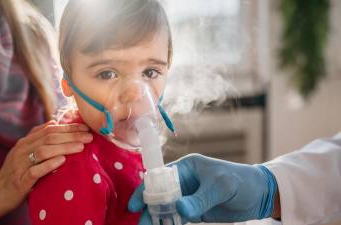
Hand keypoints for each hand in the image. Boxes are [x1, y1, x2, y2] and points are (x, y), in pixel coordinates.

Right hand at [0, 120, 92, 224]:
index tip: (85, 127)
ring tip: (81, 147)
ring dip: (64, 147)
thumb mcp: (25, 153)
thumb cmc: (16, 173)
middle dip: (71, 135)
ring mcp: (20, 165)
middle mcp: (22, 150)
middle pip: (49, 138)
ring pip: (43, 151)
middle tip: (89, 136)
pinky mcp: (20, 180)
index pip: (49, 129)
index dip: (68, 127)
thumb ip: (37, 138)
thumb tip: (54, 122)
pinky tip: (62, 161)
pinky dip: (49, 164)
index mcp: (25, 142)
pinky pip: (35, 170)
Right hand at [128, 154, 277, 223]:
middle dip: (148, 209)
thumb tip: (179, 209)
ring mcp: (188, 197)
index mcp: (186, 168)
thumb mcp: (221, 187)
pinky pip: (177, 218)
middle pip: (159, 195)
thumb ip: (200, 199)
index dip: (145, 189)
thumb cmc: (241, 181)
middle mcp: (184, 181)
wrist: (260, 194)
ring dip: (157, 219)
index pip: (159, 177)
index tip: (135, 204)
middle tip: (140, 223)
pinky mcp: (195, 211)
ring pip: (166, 209)